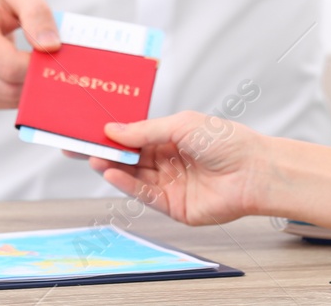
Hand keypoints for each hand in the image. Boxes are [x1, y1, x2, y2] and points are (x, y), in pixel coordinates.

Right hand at [0, 0, 59, 107]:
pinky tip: (24, 72)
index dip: (38, 66)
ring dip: (28, 88)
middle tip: (55, 63)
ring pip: (5, 100)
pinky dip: (17, 92)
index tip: (57, 54)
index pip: (10, 67)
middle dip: (36, 79)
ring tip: (39, 64)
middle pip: (9, 89)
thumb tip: (51, 46)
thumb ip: (38, 14)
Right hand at [86, 112, 269, 225]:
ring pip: (134, 177)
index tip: (86, 130)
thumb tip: (114, 131)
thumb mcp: (181, 125)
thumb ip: (145, 131)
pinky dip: (126, 185)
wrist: (254, 171)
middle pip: (130, 158)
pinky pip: (145, 195)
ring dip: (112, 168)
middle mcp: (169, 161)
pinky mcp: (174, 207)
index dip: (111, 135)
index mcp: (172, 138)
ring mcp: (171, 184)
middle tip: (77, 146)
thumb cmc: (226, 141)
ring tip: (93, 158)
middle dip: (104, 152)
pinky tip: (112, 173)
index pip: (134, 136)